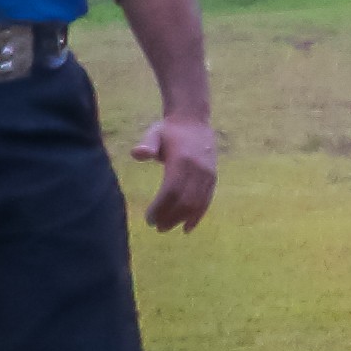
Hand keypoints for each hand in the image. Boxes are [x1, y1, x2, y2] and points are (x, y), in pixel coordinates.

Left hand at [131, 112, 218, 231]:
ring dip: (182, 219)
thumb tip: (138, 153)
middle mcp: (198, 170)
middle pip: (184, 200)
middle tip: (156, 227)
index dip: (161, 207)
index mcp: (182, 160)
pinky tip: (187, 228)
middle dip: (170, 217)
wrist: (194, 121)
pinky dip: (198, 216)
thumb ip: (147, 144)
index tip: (148, 219)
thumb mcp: (154, 133)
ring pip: (196, 203)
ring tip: (167, 228)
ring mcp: (208, 175)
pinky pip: (207, 201)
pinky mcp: (213, 179)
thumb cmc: (170, 131)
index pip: (171, 190)